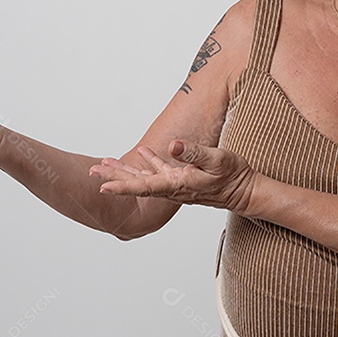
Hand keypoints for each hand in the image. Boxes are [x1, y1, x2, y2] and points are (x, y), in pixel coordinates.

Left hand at [93, 141, 259, 214]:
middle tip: (91, 171)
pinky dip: (147, 162)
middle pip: (137, 183)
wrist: (246, 192)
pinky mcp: (182, 178)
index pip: (144, 186)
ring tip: (105, 163)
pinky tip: (141, 152)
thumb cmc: (234, 177)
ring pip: (144, 178)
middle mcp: (173, 186)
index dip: (122, 186)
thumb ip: (194, 153)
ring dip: (125, 171)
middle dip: (113, 177)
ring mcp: (176, 183)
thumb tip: (172, 145)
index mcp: (178, 184)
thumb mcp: (217, 160)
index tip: (102, 186)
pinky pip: (159, 171)